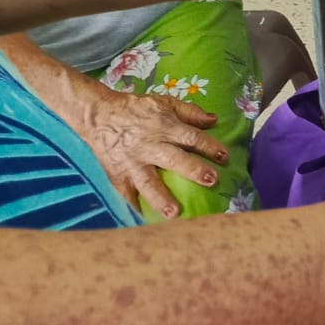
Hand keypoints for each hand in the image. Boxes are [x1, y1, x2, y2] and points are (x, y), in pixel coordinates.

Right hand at [69, 85, 226, 218]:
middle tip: (211, 180)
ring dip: (162, 198)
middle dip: (193, 170)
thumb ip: (190, 112)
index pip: (192, 138)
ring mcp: (133, 163)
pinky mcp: (117, 175)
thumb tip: (214, 120)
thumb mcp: (165, 103)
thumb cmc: (137, 109)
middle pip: (174, 159)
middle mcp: (150, 146)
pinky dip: (134, 208)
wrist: (100, 116)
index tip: (225, 157)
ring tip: (175, 214)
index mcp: (165, 128)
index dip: (209, 146)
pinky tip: (143, 222)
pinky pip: (125, 194)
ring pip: (149, 182)